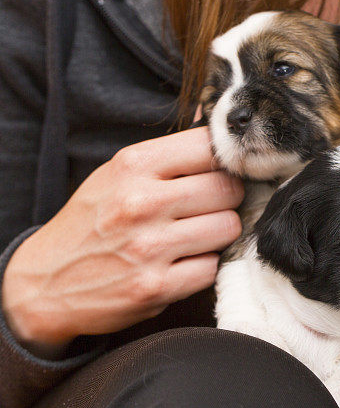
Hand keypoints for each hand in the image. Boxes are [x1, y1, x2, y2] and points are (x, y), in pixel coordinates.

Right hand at [1, 128, 243, 357]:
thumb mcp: (118, 174)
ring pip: (228, 227)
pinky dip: (203, 268)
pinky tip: (181, 264)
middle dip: (227, 199)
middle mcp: (141, 202)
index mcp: (133, 165)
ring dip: (218, 235)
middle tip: (208, 208)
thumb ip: (169, 153)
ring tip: (194, 237)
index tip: (223, 171)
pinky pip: (212, 268)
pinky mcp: (156, 286)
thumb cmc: (91, 223)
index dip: (227, 160)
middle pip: (228, 188)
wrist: (43, 284)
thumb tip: (215, 120)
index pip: (210, 146)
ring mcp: (149, 246)